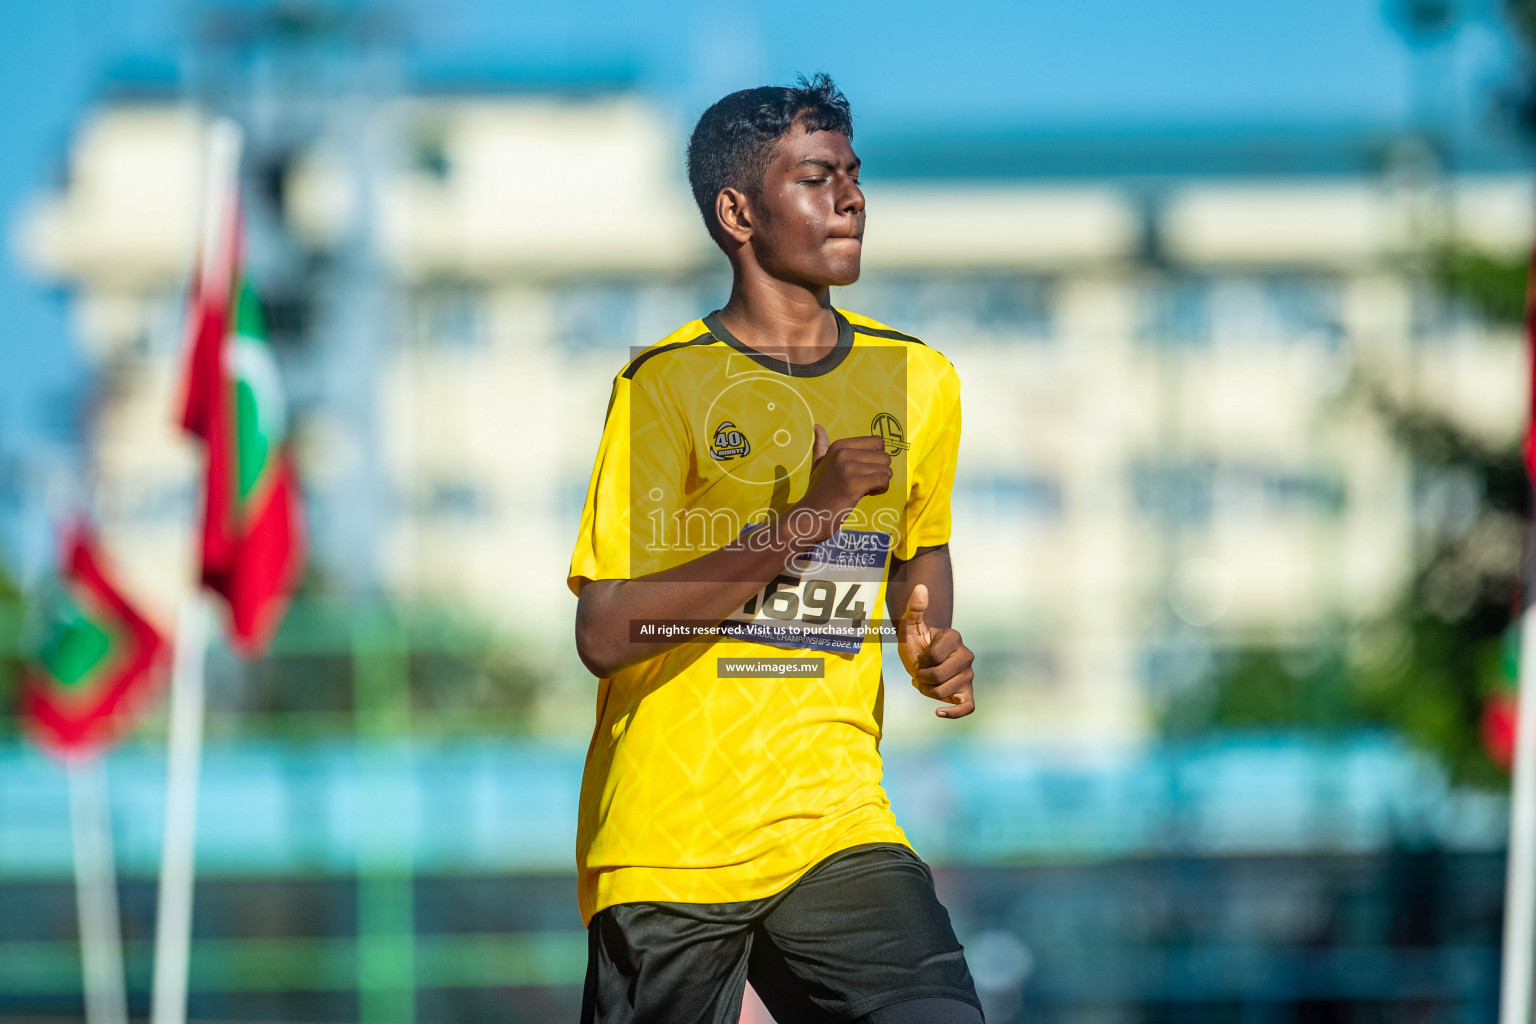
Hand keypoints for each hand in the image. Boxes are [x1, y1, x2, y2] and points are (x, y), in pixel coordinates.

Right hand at [789, 424, 891, 546]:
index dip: (875, 458)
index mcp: (839, 446)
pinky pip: (883, 481)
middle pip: (884, 456)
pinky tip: (867, 494)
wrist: (811, 515)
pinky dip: (881, 489)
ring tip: (865, 489)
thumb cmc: (819, 491)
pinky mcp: (855, 484)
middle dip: (880, 471)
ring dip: (880, 482)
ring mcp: (848, 468)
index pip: (877, 441)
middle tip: (864, 482)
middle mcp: (843, 453)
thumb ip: (821, 446)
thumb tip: (817, 427)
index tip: (862, 470)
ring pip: (886, 469)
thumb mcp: (818, 465)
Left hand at [897, 584, 974, 718]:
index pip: (932, 658)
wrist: (921, 661)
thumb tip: (921, 587)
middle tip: (921, 672)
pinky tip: (938, 713)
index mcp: (954, 638)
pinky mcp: (968, 693)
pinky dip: (953, 712)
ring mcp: (968, 675)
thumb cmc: (915, 643)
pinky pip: (968, 707)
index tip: (919, 657)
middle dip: (922, 678)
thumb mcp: (910, 626)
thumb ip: (915, 608)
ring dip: (927, 692)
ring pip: (944, 692)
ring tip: (926, 683)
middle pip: (938, 677)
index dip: (920, 661)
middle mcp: (966, 656)